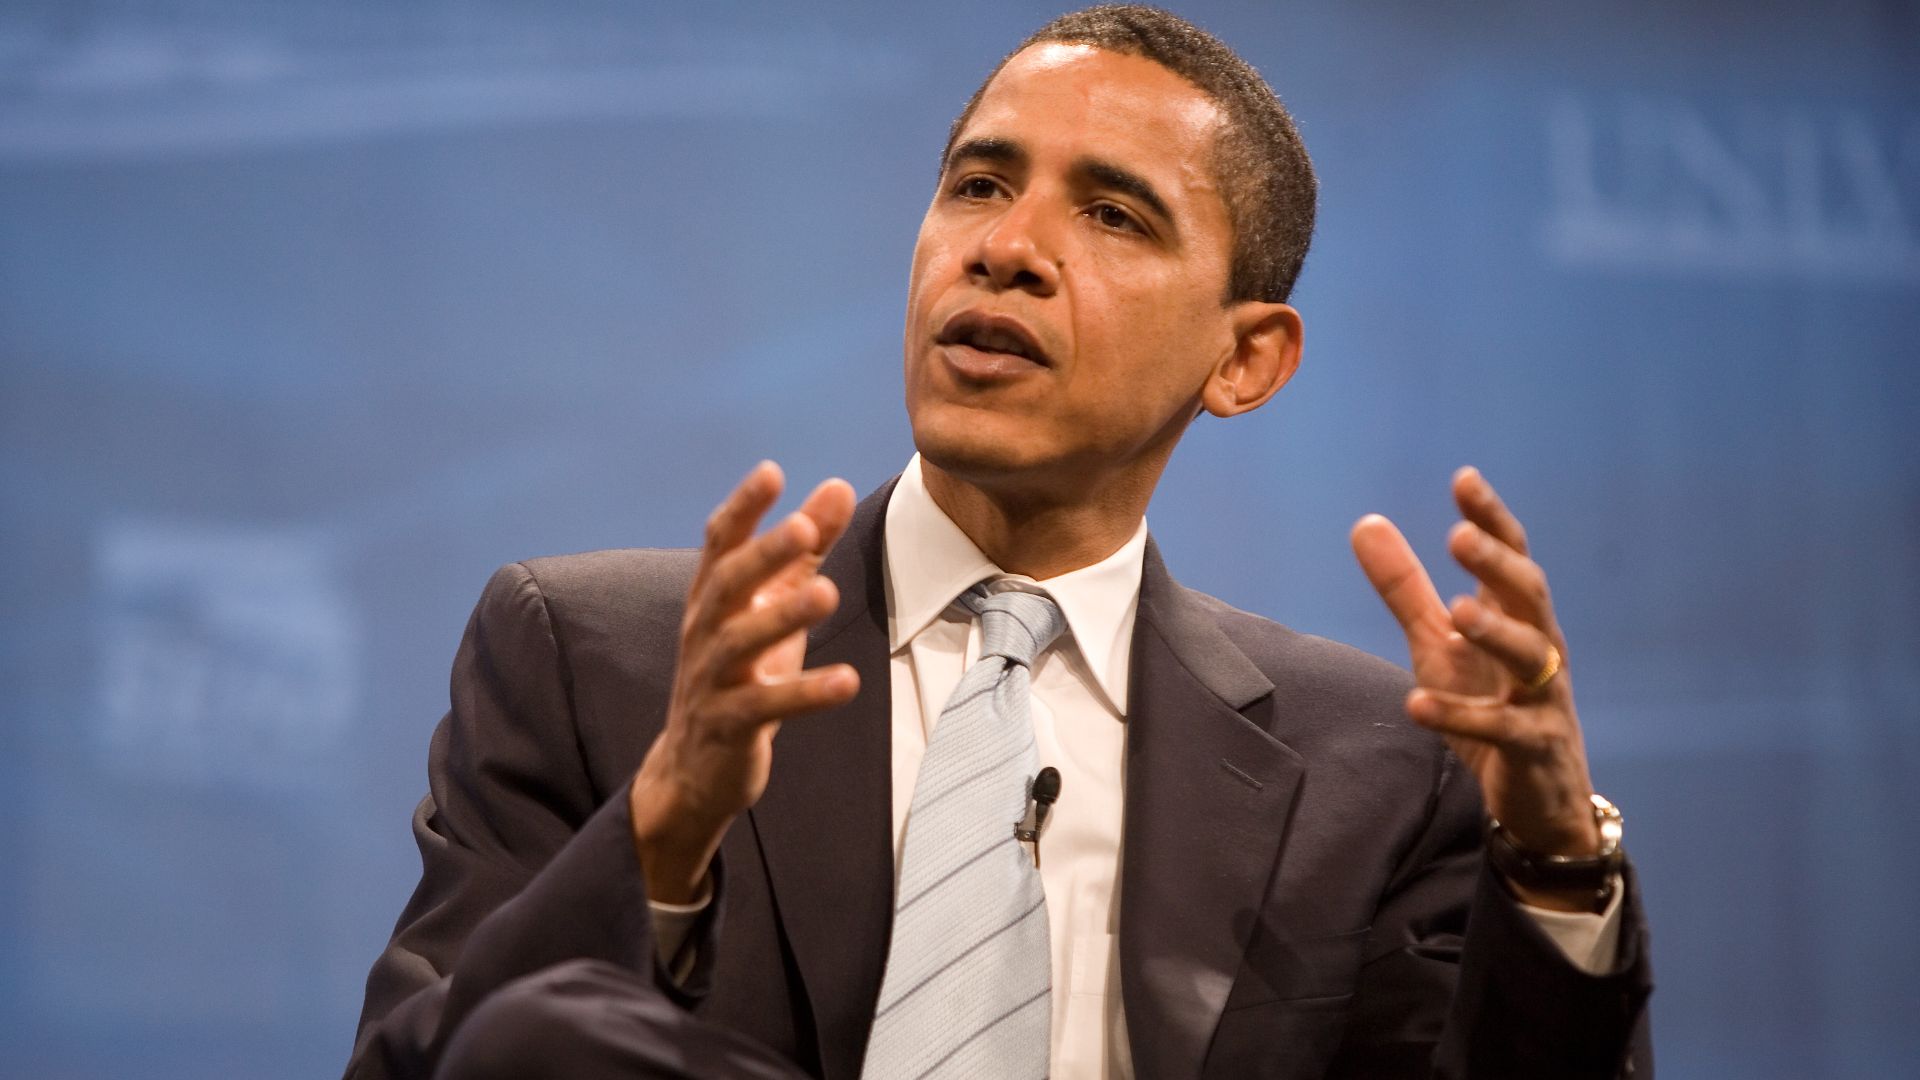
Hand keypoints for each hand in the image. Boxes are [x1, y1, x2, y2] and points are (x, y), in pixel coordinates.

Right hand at [629, 462, 860, 902]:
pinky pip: (765, 708)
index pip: (720, 543)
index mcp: (712, 597)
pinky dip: (806, 694)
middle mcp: (704, 632)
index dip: (744, 507)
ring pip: (739, 644)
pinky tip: (848, 682)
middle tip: (802, 528)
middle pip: (727, 585)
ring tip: (828, 594)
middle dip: (763, 555)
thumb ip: (804, 550)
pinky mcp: (729, 727)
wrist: (694, 769)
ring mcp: (711, 680)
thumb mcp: (772, 607)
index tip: (771, 472)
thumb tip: (836, 485)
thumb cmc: (742, 673)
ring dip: (782, 618)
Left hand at [1351, 467, 1601, 911]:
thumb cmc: (1489, 704)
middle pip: (1529, 594)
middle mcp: (1540, 648)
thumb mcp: (1438, 643)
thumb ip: (1404, 587)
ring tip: (1458, 612)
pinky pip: (1502, 729)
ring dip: (1496, 631)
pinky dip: (1459, 716)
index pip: (1510, 557)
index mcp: (1516, 617)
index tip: (1464, 479)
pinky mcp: (1534, 748)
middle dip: (1497, 562)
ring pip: (1532, 656)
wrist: (1537, 799)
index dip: (1491, 519)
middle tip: (1459, 535)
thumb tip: (1366, 522)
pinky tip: (1416, 704)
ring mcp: (1542, 698)